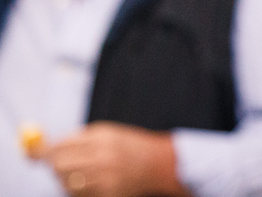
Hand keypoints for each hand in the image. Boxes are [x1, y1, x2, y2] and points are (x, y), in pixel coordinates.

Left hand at [36, 122, 188, 196]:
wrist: (161, 164)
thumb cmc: (132, 146)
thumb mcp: (109, 134)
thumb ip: (79, 139)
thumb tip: (47, 147)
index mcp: (102, 138)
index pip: (60, 146)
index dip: (45, 151)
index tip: (37, 154)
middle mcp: (103, 157)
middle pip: (59, 165)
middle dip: (54, 166)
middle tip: (57, 165)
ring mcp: (106, 178)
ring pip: (67, 183)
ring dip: (66, 179)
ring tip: (79, 174)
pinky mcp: (108, 194)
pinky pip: (80, 195)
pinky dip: (79, 191)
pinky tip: (90, 184)